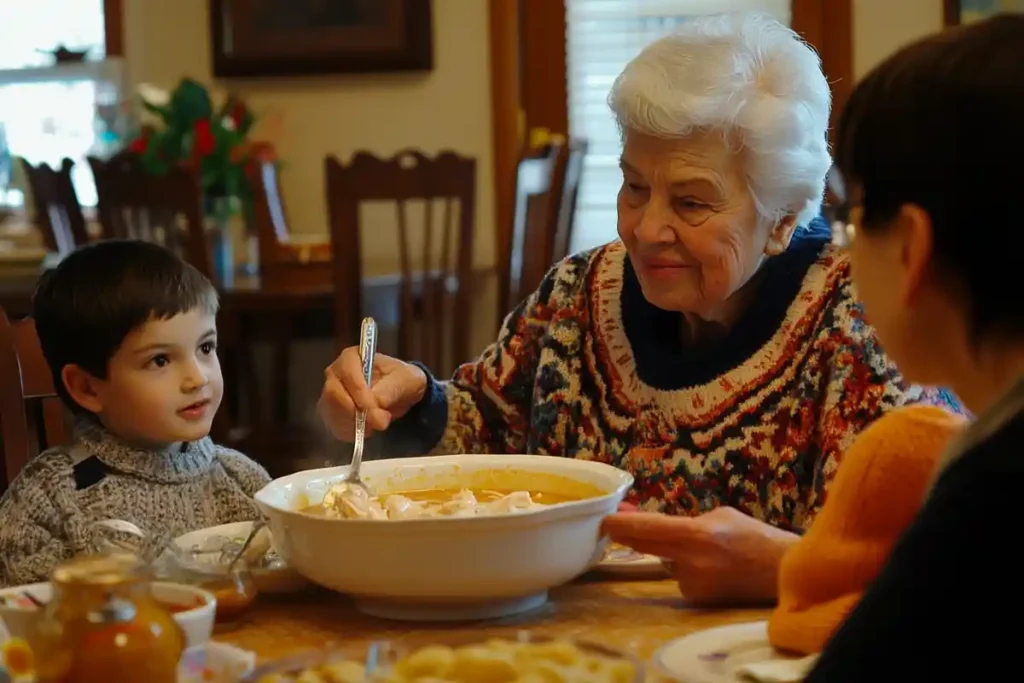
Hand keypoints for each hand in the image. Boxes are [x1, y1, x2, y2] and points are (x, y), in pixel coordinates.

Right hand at [317, 347, 426, 440]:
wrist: (401, 393)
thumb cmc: (402, 379)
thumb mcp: (406, 380)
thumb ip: (390, 390)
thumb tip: (376, 404)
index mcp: (351, 357)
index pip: (347, 375)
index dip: (360, 394)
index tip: (376, 410)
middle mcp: (335, 374)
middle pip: (333, 395)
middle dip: (356, 413)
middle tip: (380, 422)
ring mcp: (330, 394)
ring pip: (332, 413)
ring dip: (354, 424)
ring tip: (376, 424)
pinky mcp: (331, 413)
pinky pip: (334, 427)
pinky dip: (351, 433)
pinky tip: (367, 430)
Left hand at [601, 506, 797, 605]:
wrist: (782, 573)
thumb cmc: (753, 536)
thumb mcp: (719, 516)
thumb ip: (684, 521)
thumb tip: (648, 522)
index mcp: (696, 535)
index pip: (648, 529)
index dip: (623, 525)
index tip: (605, 519)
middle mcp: (690, 562)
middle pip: (645, 547)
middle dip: (628, 535)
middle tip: (612, 526)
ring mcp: (692, 585)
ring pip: (666, 562)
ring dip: (672, 554)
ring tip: (706, 550)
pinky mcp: (696, 601)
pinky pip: (681, 578)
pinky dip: (687, 570)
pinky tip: (712, 569)